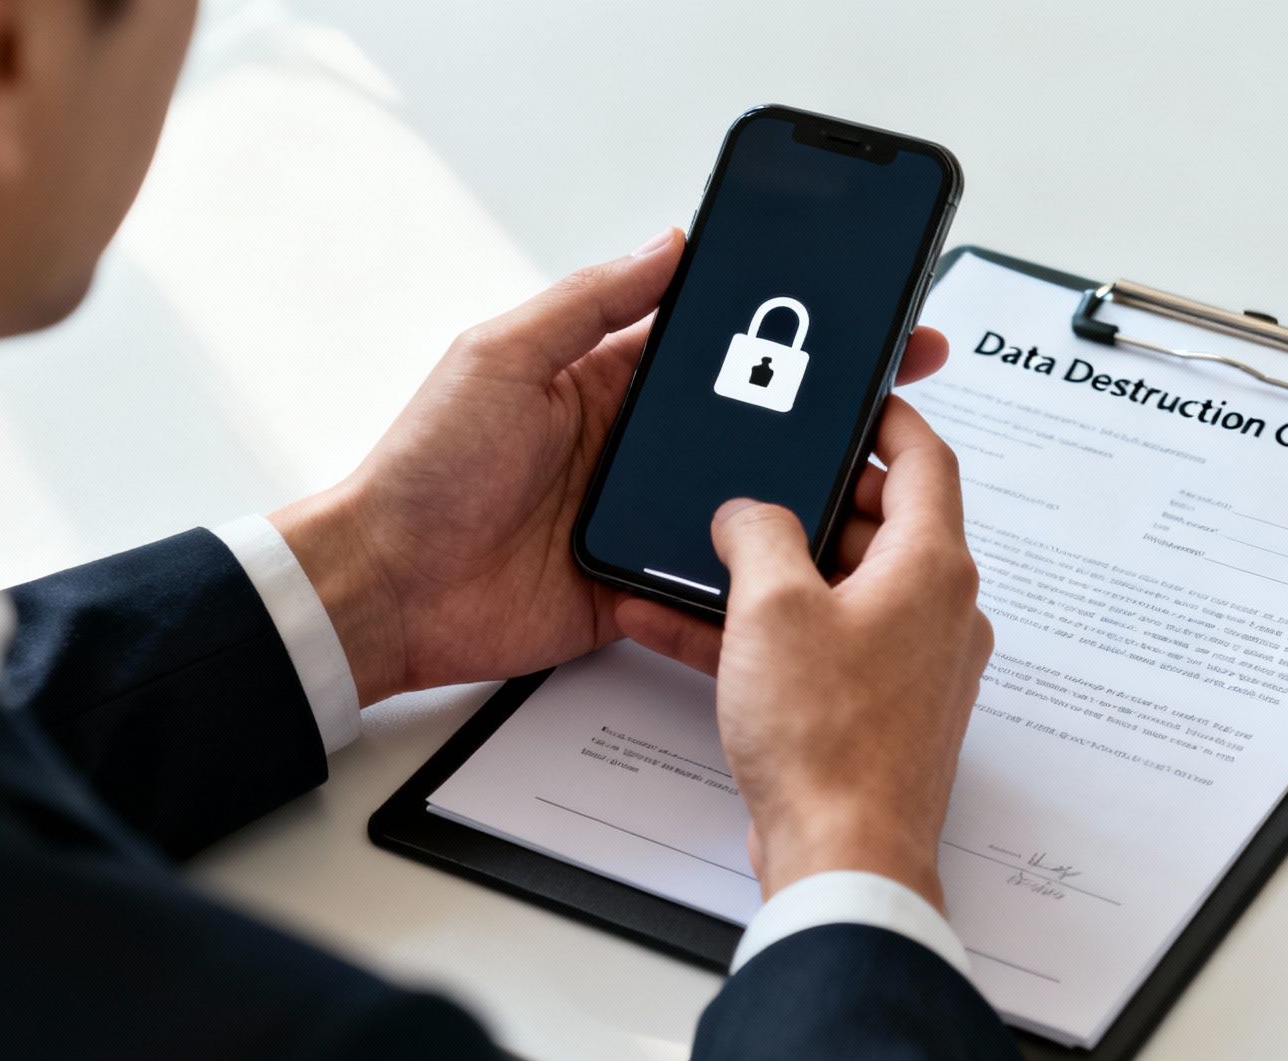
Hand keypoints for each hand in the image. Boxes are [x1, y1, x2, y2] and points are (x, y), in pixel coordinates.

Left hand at [269, 228, 950, 705]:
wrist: (389, 589)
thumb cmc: (424, 469)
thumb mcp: (501, 357)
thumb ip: (589, 302)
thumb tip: (667, 244)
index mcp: (609, 383)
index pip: (721, 349)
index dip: (790, 336)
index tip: (855, 322)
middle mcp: (637, 449)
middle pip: (751, 427)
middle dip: (826, 415)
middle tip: (897, 404)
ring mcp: (645, 520)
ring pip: (750, 504)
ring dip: (806, 496)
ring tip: (878, 487)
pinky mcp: (643, 587)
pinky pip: (717, 580)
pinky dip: (761, 575)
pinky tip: (813, 564)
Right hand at [618, 398, 992, 909]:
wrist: (843, 856)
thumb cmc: (831, 743)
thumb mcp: (772, 608)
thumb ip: (758, 535)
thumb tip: (750, 513)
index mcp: (931, 568)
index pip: (926, 460)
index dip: (890, 417)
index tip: (858, 399)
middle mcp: (936, 614)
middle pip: (880, 525)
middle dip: (812, 501)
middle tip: (761, 482)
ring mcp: (909, 666)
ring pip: (841, 589)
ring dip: (775, 572)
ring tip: (709, 555)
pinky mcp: (874, 712)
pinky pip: (818, 647)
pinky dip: (765, 632)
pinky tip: (689, 628)